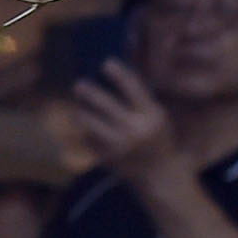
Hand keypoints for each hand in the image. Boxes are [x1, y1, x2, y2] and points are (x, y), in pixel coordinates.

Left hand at [62, 60, 184, 190]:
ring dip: (81, 112)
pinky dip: (85, 132)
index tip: (106, 62)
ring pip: (90, 123)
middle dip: (89, 93)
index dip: (119, 74)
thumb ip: (138, 97)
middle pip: (105, 105)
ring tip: (78, 106)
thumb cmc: (157, 136)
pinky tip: (86, 128)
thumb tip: (115, 70)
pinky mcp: (106, 158)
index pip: (133, 89)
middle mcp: (135, 131)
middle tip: (78, 83)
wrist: (159, 174)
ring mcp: (119, 146)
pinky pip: (88, 139)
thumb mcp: (156, 115)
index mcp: (151, 116)